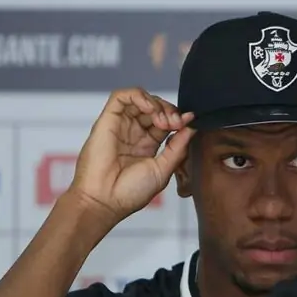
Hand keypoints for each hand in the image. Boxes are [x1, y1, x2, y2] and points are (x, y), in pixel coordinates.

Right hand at [67, 87, 195, 225]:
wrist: (105, 200)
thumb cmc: (130, 193)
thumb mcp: (163, 169)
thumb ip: (178, 147)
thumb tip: (192, 126)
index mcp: (147, 145)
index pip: (166, 121)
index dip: (178, 119)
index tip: (187, 123)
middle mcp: (134, 133)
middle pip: (155, 108)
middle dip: (170, 111)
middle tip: (176, 123)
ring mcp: (121, 125)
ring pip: (141, 98)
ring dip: (157, 104)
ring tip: (163, 120)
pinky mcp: (107, 119)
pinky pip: (121, 96)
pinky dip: (139, 96)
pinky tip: (150, 109)